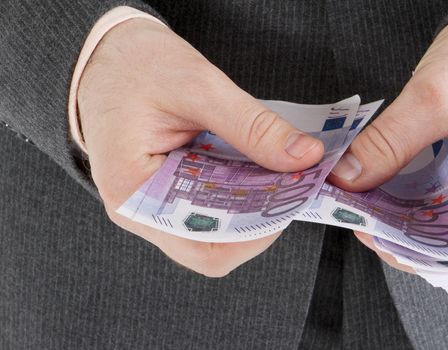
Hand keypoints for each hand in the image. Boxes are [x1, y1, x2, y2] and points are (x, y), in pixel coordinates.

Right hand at [78, 19, 323, 276]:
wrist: (103, 57)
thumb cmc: (135, 66)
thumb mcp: (199, 87)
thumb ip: (253, 126)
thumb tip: (305, 157)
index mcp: (134, 193)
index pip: (205, 245)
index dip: (257, 232)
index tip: (293, 199)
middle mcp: (139, 211)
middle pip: (212, 245)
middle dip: (259, 221)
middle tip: (294, 186)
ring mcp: (150, 205)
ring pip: (213, 231)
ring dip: (251, 209)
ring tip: (280, 176)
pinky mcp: (164, 192)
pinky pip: (206, 209)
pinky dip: (237, 195)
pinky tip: (258, 170)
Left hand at [329, 19, 447, 272]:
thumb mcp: (437, 98)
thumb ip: (390, 141)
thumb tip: (347, 177)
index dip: (410, 247)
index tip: (370, 232)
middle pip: (443, 234)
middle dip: (396, 228)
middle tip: (357, 216)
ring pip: (435, 213)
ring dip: (395, 209)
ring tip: (360, 201)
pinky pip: (433, 191)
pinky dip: (403, 190)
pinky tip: (377, 184)